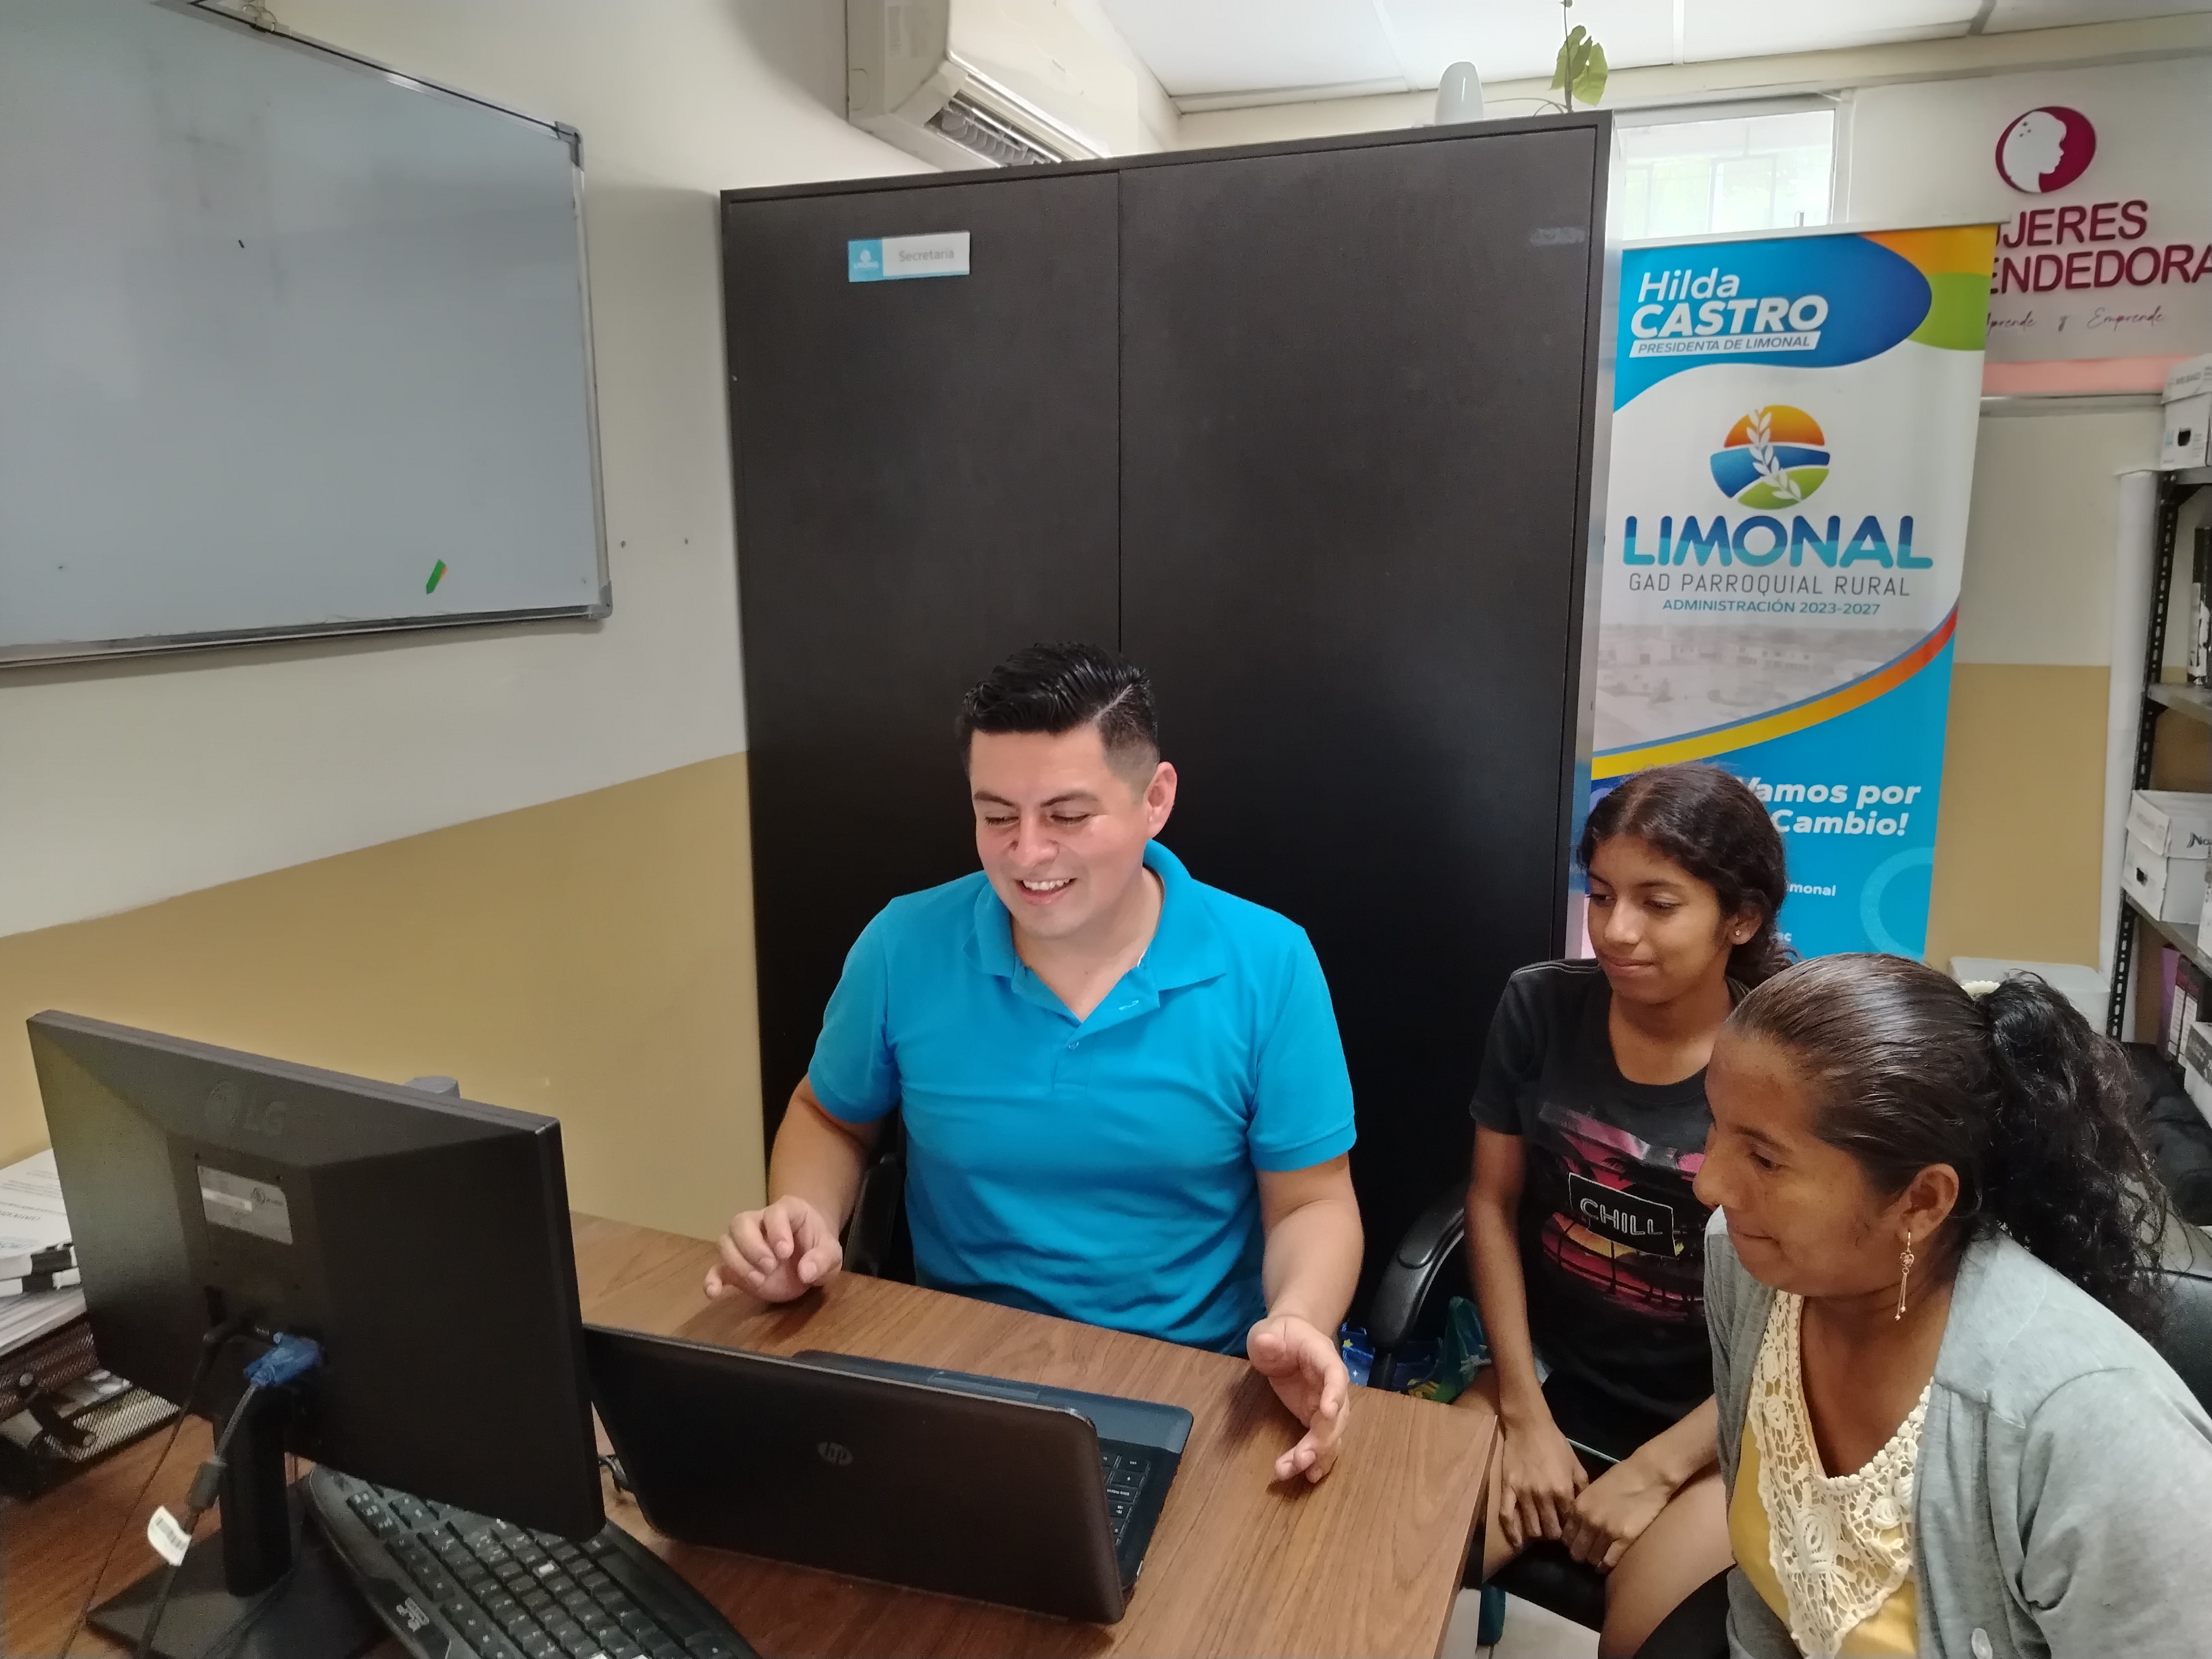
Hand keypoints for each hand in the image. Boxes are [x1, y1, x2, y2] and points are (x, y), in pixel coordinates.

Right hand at [703, 1196, 841, 1302]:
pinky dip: (712, 1279)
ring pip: (726, 1241)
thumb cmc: (819, 1248)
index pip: (774, 1213)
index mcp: (787, 1212)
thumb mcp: (832, 1254)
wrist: (809, 1258)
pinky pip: (716, 1268)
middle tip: (770, 1267)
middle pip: (740, 1222)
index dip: (777, 1231)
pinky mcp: (736, 1268)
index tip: (785, 1253)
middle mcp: (760, 1222)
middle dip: (752, 1246)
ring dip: (737, 1262)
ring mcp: (745, 1244)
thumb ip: (822, 1259)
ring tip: (759, 1280)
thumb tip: (805, 1273)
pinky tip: (713, 1292)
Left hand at [1246, 1313, 1350, 1483]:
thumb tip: (1267, 1343)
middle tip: (1302, 1459)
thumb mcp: (1268, 1331)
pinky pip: (1324, 1441)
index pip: (1335, 1374)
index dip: (1334, 1393)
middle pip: (1337, 1414)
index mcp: (1322, 1356)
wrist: (1288, 1339)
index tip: (1327, 1412)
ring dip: (1318, 1455)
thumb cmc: (1280, 1334)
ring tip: (1298, 1472)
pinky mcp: (1317, 1417)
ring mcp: (1326, 1404)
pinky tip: (1311, 1475)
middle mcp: (1332, 1384)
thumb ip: (1267, 1339)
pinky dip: (1320, 1459)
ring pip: (1331, 1434)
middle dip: (1322, 1439)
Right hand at [1497, 1408, 1587, 1550]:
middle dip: (1554, 1535)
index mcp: (1563, 1490)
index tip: (1569, 1530)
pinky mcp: (1508, 1489)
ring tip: (1539, 1531)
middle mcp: (1544, 1496)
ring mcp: (1524, 1494)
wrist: (1529, 1425)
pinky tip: (1517, 1542)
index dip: (1570, 1529)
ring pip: (1531, 1528)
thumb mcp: (1575, 1464)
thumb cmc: (1555, 1444)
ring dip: (1537, 1534)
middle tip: (1554, 1531)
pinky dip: (1512, 1533)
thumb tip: (1583, 1509)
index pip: (1568, 1522)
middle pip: (1550, 1531)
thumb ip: (1581, 1487)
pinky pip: (1507, 1517)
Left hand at [1563, 1454, 1674, 1569]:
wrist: (1647, 1476)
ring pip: (1593, 1559)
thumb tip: (1578, 1525)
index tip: (1578, 1544)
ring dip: (1595, 1561)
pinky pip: (1609, 1561)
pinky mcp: (1625, 1539)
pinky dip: (1607, 1565)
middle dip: (1582, 1554)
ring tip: (1600, 1559)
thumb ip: (1583, 1508)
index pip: (1566, 1537)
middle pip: (1577, 1551)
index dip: (1572, 1543)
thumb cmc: (1621, 1478)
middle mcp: (1589, 1521)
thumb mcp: (1593, 1490)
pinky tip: (1610, 1563)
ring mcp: (1606, 1531)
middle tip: (1589, 1554)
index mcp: (1579, 1507)